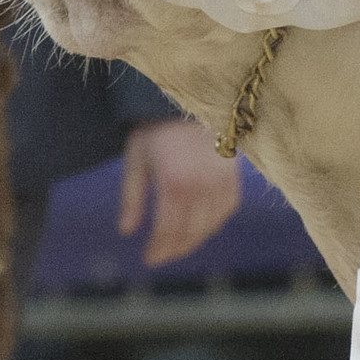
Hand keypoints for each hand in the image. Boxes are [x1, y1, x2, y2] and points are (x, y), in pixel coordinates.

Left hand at [119, 116, 247, 265]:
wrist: (189, 101)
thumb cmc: (156, 130)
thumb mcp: (136, 161)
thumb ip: (132, 198)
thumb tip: (126, 232)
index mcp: (173, 182)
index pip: (169, 230)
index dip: (158, 249)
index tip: (148, 259)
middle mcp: (201, 185)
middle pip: (190, 232)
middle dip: (173, 249)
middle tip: (161, 256)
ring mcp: (220, 181)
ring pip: (210, 225)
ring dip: (193, 240)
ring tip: (178, 245)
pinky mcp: (233, 174)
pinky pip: (227, 208)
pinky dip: (214, 222)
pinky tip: (201, 226)